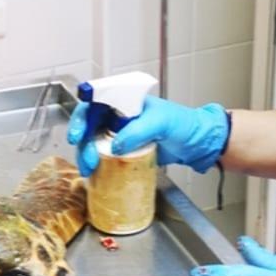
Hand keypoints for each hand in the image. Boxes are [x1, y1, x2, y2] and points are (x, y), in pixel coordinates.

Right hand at [67, 96, 228, 177]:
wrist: (197, 143)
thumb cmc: (183, 124)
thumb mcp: (162, 122)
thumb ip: (138, 131)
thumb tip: (115, 147)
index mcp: (125, 100)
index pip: (95, 102)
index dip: (81, 116)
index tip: (78, 134)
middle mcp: (118, 115)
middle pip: (89, 124)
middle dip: (82, 142)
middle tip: (87, 160)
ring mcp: (120, 134)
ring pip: (93, 142)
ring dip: (87, 155)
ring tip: (90, 170)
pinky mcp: (124, 151)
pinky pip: (104, 156)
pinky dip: (97, 165)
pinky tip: (95, 174)